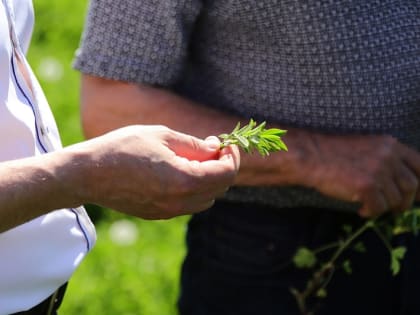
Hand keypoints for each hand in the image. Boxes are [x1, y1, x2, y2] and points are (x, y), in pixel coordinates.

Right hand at [68, 125, 239, 218]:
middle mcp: (180, 202)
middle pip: (219, 188)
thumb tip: (216, 148)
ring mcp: (168, 212)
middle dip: (222, 167)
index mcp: (184, 180)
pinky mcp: (158, 215)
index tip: (226, 144)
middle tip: (212, 148)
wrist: (87, 174)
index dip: (232, 157)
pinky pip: (188, 205)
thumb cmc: (122, 148)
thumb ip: (194, 144)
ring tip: (196, 160)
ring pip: (206, 200)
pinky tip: (180, 172)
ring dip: (209, 180)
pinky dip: (194, 189)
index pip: (226, 173)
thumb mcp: (161, 136)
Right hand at [300, 134, 419, 217]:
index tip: (417, 194)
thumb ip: (387, 159)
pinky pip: (378, 208)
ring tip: (370, 206)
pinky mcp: (366, 186)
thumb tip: (408, 183)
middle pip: (412, 186)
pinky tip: (361, 210)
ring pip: (396, 200)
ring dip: (384, 207)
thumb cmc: (335, 153)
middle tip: (396, 208)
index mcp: (390, 144)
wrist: (312, 156)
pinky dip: (370, 213)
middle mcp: (388, 156)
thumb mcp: (367, 147)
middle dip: (405, 201)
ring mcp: (378, 171)